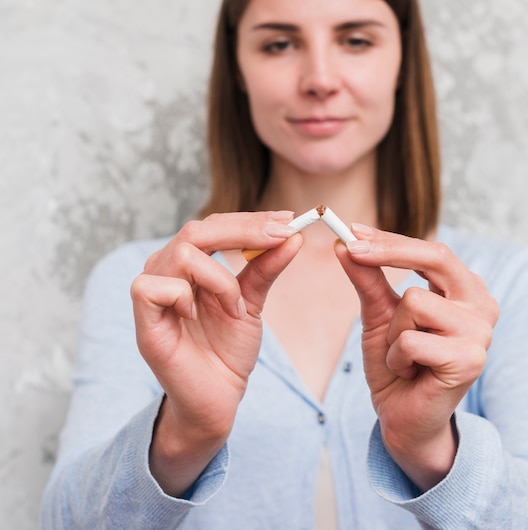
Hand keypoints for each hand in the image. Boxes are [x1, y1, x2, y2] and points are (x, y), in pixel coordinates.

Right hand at [130, 211, 302, 494]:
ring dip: (220, 279)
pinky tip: (196, 316)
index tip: (288, 220)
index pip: (215, 225)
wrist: (217, 399)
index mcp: (190, 263)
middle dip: (244, 231)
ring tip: (236, 308)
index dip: (251, 220)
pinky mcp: (143, 320)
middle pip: (196, 229)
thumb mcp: (253, 302)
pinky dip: (184, 296)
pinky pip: (154, 286)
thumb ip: (265, 268)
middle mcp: (167, 270)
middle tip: (281, 236)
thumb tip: (292, 236)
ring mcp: (152, 292)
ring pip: (182, 254)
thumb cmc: (227, 350)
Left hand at [335, 224, 498, 490]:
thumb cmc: (396, 363)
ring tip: (403, 355)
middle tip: (351, 248)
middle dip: (388, 251)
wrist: (403, 417)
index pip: (431, 251)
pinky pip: (411, 341)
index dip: (390, 239)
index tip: (351, 230)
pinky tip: (410, 373)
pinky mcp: (470, 360)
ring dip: (392, 332)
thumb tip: (343, 243)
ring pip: (414, 302)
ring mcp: (481, 333)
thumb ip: (367, 278)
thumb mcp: (378, 314)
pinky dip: (396, 358)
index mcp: (465, 289)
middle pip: (436, 257)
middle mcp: (481, 305)